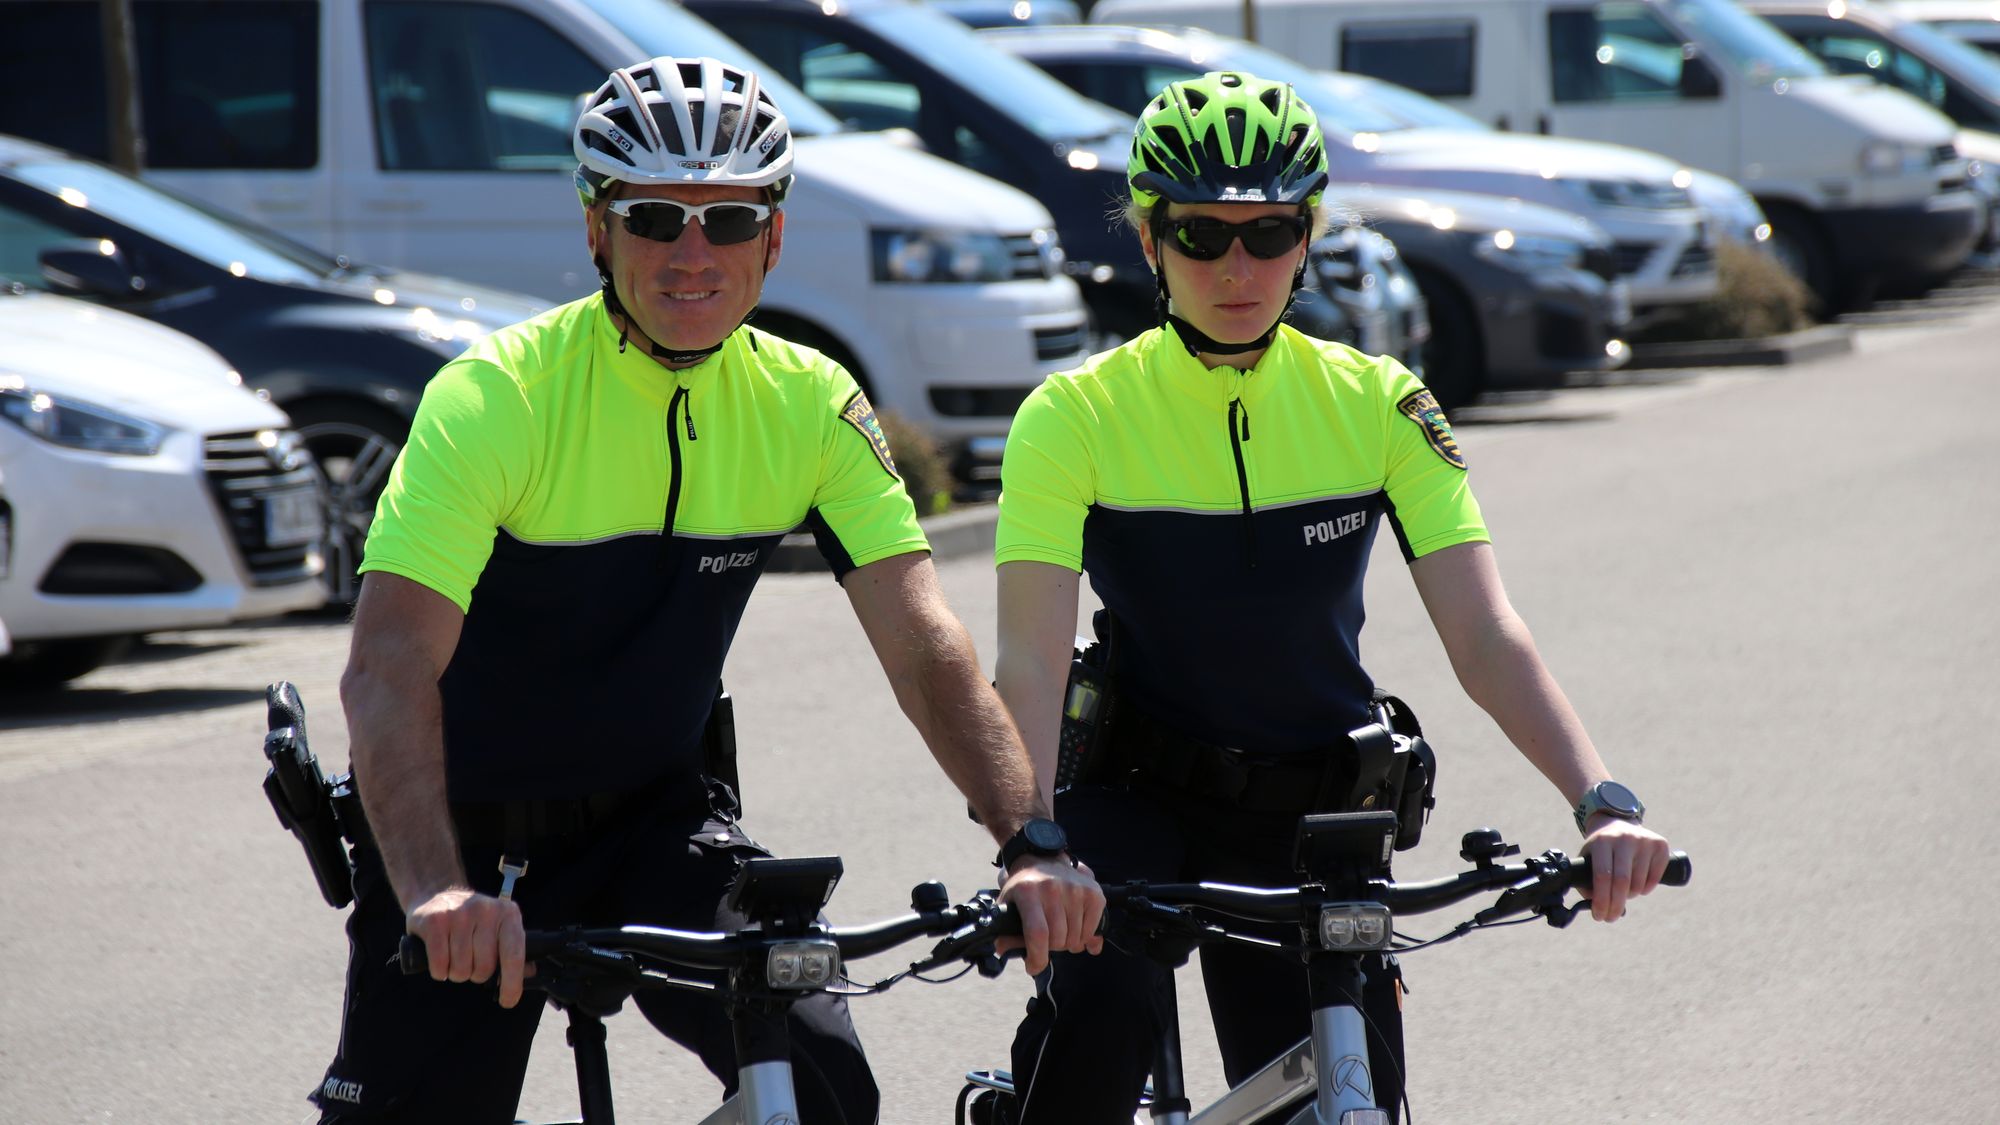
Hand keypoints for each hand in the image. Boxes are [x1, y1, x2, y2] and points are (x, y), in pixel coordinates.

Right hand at [406, 887, 527, 1006]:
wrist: (436, 894)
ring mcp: (459, 914)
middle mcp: (486, 910)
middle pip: (484, 967)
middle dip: (476, 974)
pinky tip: (440, 959)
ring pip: (461, 969)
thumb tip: (529, 973)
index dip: (512, 983)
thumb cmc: (472, 919)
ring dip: (456, 972)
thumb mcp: (497, 927)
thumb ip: (513, 950)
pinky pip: (439, 964)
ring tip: (454, 957)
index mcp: (508, 914)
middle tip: (470, 962)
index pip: (514, 954)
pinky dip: (439, 971)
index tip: (508, 1001)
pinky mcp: (434, 922)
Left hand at [996, 855, 1105, 974]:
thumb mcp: (1008, 904)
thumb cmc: (1024, 887)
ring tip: (1062, 934)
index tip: (1033, 966)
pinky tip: (1077, 930)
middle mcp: (1053, 888)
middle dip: (1051, 950)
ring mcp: (1075, 889)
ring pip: (1075, 938)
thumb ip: (1005, 930)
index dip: (1037, 957)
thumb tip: (1002, 950)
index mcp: (1028, 892)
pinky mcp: (1093, 892)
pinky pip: (1092, 929)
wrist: (1042, 858)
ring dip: (1069, 944)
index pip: (1037, 934)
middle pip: (1058, 939)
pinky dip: (1085, 937)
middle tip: (1047, 943)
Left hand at [1580, 818, 1672, 922]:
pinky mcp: (1660, 844)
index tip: (1599, 916)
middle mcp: (1623, 838)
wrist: (1619, 824)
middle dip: (1615, 905)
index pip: (1602, 876)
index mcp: (1602, 841)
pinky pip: (1655, 878)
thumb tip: (1597, 907)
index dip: (1601, 900)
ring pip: (1638, 882)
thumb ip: (1587, 882)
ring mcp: (1644, 840)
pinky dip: (1646, 889)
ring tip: (1623, 894)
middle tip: (1611, 917)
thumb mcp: (1588, 859)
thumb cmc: (1601, 850)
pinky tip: (1639, 886)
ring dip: (1630, 896)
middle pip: (1622, 882)